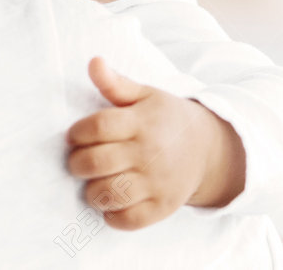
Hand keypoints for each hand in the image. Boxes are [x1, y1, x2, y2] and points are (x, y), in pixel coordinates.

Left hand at [65, 57, 245, 229]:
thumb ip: (116, 83)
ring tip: (93, 183)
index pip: (98, 127)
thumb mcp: (146, 95)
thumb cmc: (166, 119)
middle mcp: (149, 153)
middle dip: (77, 164)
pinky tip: (110, 204)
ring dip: (92, 192)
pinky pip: (130, 220)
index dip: (77, 133)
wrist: (209, 149)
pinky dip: (113, 216)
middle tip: (78, 162)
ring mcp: (157, 182)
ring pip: (110, 194)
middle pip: (97, 162)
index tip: (74, 136)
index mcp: (141, 122)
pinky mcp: (163, 207)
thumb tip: (94, 62)